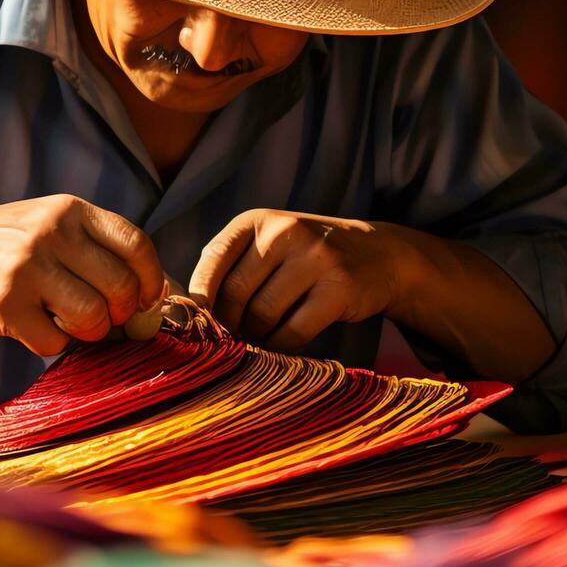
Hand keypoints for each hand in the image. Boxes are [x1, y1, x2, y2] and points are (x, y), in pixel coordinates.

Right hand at [0, 195, 164, 355]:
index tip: (143, 299)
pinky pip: (53, 342)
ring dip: (89, 332)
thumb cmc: (16, 243)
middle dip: (119, 313)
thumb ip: (103, 251)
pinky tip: (38, 326)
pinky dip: (53, 343)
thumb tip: (163, 297)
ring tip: (69, 323)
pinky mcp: (3, 304)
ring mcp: (25, 268)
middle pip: (119, 288)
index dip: (150, 280)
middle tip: (103, 317)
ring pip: (91, 319)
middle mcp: (51, 234)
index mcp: (72, 211)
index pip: (136, 245)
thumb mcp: (58, 226)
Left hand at [189, 209, 412, 351]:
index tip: (196, 323)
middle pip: (235, 294)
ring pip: (263, 315)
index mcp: (257, 220)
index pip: (212, 261)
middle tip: (233, 339)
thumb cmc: (307, 257)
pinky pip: (293, 331)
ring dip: (256, 337)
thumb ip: (231, 266)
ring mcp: (315, 258)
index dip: (199, 298)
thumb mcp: (269, 244)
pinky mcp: (339, 288)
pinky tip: (282, 344)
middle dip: (229, 325)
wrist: (379, 254)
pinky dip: (282, 346)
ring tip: (260, 339)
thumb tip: (188, 312)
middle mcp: (285, 232)